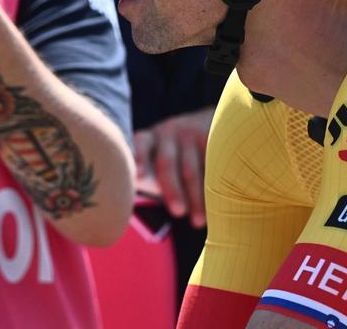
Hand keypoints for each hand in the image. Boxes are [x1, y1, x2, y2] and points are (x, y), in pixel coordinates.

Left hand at [133, 105, 213, 227]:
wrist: (214, 123)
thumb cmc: (177, 153)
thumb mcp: (160, 154)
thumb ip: (148, 175)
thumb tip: (129, 204)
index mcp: (150, 138)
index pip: (141, 144)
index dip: (139, 159)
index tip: (138, 177)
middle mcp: (169, 132)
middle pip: (167, 163)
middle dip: (172, 190)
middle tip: (178, 212)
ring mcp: (192, 133)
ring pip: (192, 170)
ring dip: (196, 198)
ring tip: (197, 222)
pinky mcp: (213, 138)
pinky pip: (212, 167)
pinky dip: (215, 189)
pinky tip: (217, 206)